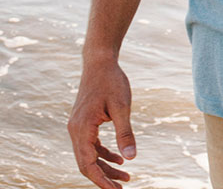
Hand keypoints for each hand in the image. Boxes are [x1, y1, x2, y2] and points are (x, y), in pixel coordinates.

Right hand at [68, 56, 136, 188]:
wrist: (100, 62)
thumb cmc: (112, 81)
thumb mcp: (122, 106)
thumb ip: (125, 132)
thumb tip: (132, 158)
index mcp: (82, 129)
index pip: (88, 164)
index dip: (101, 180)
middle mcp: (75, 130)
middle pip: (87, 163)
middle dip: (104, 177)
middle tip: (123, 186)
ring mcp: (78, 127)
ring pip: (89, 155)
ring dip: (105, 166)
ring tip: (125, 175)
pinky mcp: (83, 123)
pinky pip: (91, 145)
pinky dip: (103, 153)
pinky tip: (119, 158)